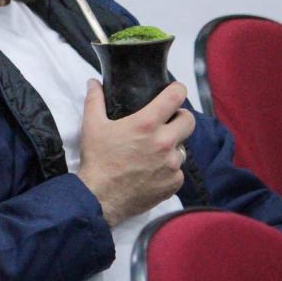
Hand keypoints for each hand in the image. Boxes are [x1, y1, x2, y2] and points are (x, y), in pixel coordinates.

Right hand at [76, 79, 194, 226]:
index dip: (177, 90)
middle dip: (180, 118)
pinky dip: (168, 169)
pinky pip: (178, 171)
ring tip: (153, 153)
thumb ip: (95, 100)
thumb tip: (93, 83)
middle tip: (166, 122)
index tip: (174, 91)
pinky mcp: (174, 183)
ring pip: (182, 148)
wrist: (100, 197)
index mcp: (146, 124)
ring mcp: (172, 164)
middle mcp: (164, 142)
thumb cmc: (97, 160)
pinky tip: (152, 172)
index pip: (176, 97)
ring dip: (171, 147)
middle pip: (189, 121)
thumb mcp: (92, 125)